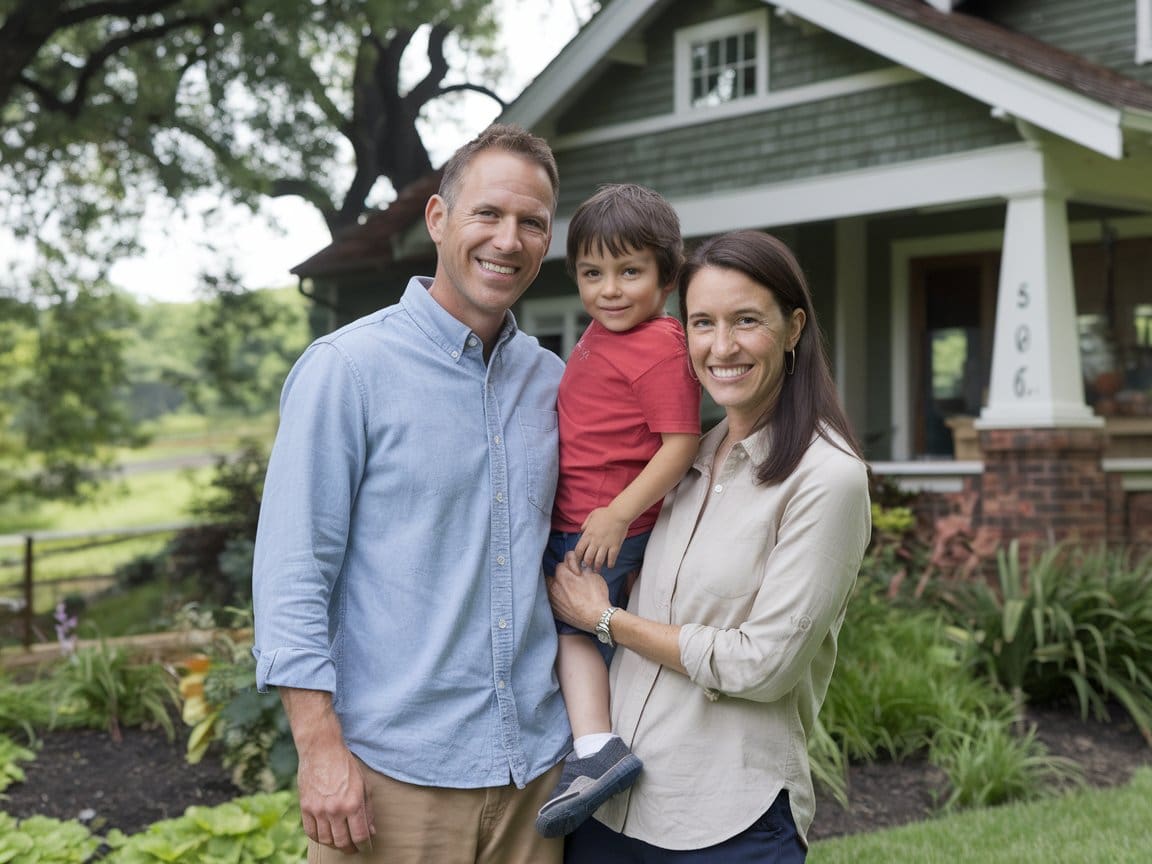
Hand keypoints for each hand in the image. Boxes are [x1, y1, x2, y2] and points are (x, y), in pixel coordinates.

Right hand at [296, 736, 374, 854]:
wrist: (321, 750)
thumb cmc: (346, 765)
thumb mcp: (364, 785)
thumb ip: (368, 810)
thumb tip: (371, 831)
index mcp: (353, 804)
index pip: (360, 836)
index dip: (364, 846)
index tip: (366, 847)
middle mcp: (335, 810)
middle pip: (343, 842)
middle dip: (351, 849)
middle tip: (354, 848)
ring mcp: (318, 810)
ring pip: (326, 840)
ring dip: (335, 845)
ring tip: (340, 842)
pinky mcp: (305, 808)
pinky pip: (311, 832)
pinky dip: (319, 838)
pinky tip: (326, 836)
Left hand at [548, 551, 611, 631]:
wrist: (597, 618)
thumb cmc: (596, 596)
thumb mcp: (593, 575)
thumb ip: (582, 567)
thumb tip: (579, 564)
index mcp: (563, 575)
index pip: (562, 564)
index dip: (571, 566)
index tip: (578, 572)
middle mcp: (554, 586)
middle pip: (554, 576)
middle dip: (562, 576)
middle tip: (573, 581)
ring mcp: (553, 600)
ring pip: (550, 588)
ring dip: (557, 587)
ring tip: (568, 592)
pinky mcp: (554, 611)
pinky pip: (551, 601)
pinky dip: (557, 600)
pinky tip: (566, 602)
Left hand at [575, 507, 629, 570]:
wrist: (620, 513)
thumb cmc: (606, 513)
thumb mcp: (592, 515)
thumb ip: (585, 524)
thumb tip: (582, 530)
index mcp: (588, 534)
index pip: (579, 550)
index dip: (577, 557)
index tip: (579, 560)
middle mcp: (595, 541)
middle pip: (588, 558)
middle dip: (587, 564)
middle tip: (588, 566)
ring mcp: (605, 545)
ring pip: (599, 561)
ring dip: (597, 567)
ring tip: (597, 569)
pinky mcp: (615, 546)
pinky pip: (611, 559)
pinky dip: (610, 564)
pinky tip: (609, 565)